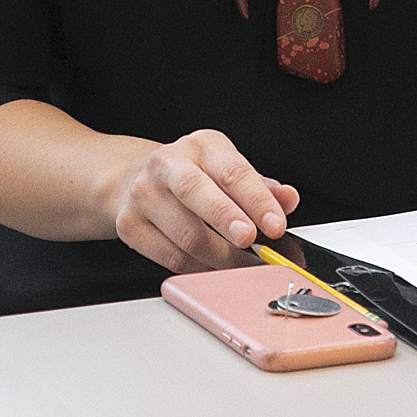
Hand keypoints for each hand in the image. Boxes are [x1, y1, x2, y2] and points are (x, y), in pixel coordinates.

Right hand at [102, 128, 300, 273]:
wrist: (135, 178)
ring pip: (185, 234)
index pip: (232, 171)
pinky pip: (170, 257)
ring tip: (244, 267)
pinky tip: (215, 270)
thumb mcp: (229, 171)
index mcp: (201, 146)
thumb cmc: (195, 177)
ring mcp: (143, 194)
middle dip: (226, 219)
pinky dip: (199, 269)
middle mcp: (167, 164)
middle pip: (195, 192)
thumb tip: (288, 199)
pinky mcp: (129, 225)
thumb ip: (261, 187)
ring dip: (221, 258)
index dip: (257, 201)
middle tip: (250, 241)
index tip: (276, 225)